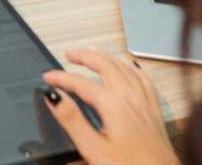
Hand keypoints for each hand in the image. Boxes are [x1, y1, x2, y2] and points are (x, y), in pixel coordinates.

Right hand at [42, 49, 178, 164]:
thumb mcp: (93, 148)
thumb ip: (72, 120)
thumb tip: (54, 97)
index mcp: (113, 104)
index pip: (81, 83)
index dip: (61, 77)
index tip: (47, 76)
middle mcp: (131, 96)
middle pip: (105, 65)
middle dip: (85, 56)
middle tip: (69, 54)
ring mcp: (144, 101)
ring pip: (124, 67)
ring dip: (106, 57)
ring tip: (93, 53)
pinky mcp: (154, 110)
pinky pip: (142, 78)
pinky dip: (131, 67)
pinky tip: (130, 67)